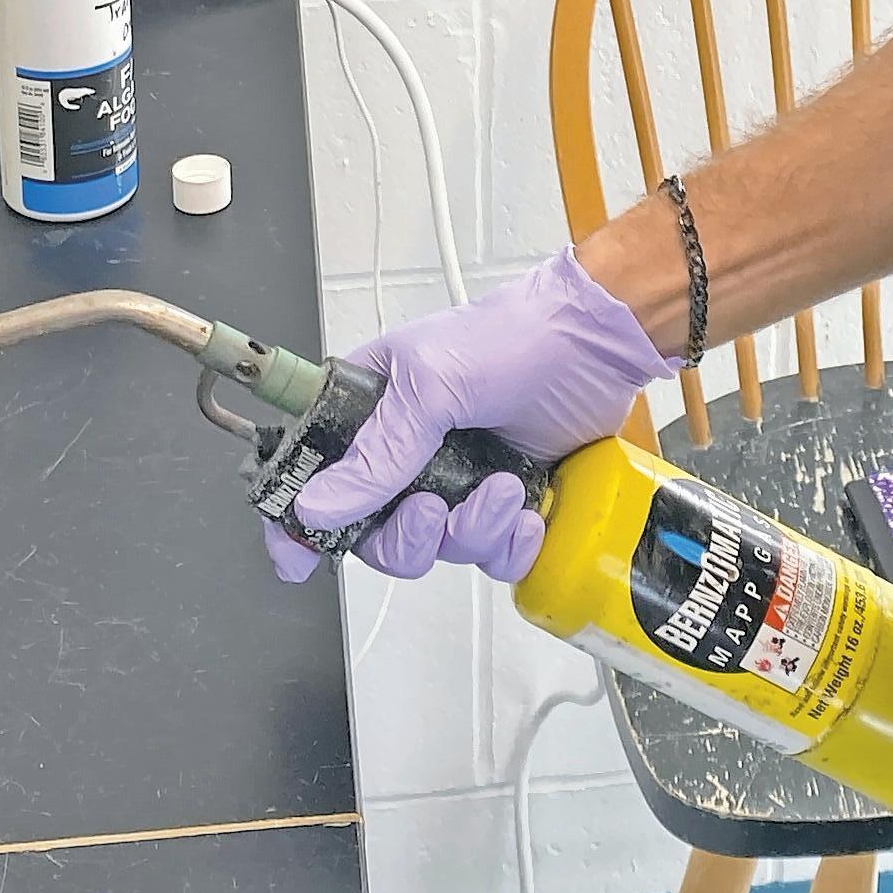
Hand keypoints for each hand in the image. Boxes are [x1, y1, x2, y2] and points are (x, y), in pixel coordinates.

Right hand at [263, 249, 659, 584]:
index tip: (296, 557)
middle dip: (408, 536)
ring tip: (504, 487)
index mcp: (371, 409)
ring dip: (472, 530)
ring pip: (436, 549)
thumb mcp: (432, 384)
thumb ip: (378, 452)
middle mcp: (407, 449)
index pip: (311, 472)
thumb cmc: (513, 335)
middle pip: (374, 532)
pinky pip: (491, 556)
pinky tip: (528, 511)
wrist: (597, 342)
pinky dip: (509, 544)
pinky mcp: (503, 500)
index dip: (294, 520)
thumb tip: (320, 506)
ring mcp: (456, 477)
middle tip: (436, 508)